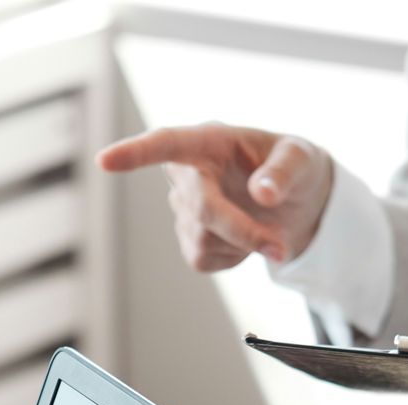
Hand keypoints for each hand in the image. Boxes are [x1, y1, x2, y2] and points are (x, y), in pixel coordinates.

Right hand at [98, 123, 333, 270]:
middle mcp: (188, 173)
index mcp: (209, 141)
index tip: (104, 161)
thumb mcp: (302, 157)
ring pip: (206, 240)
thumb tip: (261, 193)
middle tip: (279, 248)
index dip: (135, 153)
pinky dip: (235, 258)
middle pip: (201, 208)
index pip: (167, 144)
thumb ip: (284, 170)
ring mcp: (184, 209)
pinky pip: (205, 260)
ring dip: (245, 242)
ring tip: (267, 225)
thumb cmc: (295, 168)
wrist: (296, 203)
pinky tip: (245, 238)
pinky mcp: (189, 241)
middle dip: (240, 230)